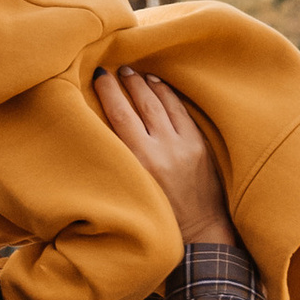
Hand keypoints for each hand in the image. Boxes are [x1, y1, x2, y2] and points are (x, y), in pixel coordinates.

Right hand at [94, 65, 234, 247]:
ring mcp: (184, 145)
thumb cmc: (159, 216)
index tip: (99, 75)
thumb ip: (122, 158)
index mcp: (140, 162)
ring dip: (148, 85)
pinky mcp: (199, 145)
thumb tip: (105, 127)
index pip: (120, 115)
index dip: (108, 91)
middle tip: (118, 68)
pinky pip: (182, 111)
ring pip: (163, 104)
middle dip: (127, 82)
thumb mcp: (132, 188)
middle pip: (141, 104)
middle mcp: (162, 150)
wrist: (199, 231)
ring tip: (136, 73)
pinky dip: (169, 95)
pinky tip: (160, 86)